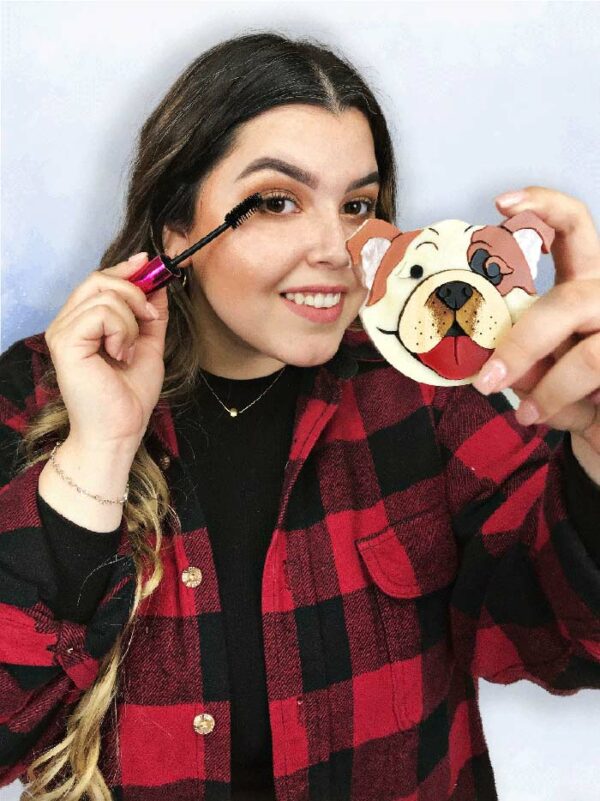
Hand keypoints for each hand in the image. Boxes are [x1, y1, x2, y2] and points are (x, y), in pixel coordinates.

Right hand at [44, 252, 168, 450]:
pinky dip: (122, 331)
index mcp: (82, 323)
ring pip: (105, 295)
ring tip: (129, 351)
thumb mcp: (149, 346)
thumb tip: (159, 284)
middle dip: (134, 291)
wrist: (120, 431)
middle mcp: (66, 323)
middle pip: (99, 279)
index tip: (148, 262)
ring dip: (131, 321)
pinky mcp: (65, 342)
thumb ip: (151, 316)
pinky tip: (120, 355)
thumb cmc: (129, 397)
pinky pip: (102, 313)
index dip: (124, 268)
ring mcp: (62, 331)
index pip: (98, 281)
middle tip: (148, 319)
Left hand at [472, 187, 599, 455]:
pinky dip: (567, 409)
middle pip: (569, 301)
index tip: (500, 204)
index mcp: (584, 283)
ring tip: (523, 413)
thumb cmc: (568, 394)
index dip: (544, 206)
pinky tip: (561, 418)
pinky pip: (595, 387)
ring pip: (589, 356)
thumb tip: (488, 358)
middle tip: (486, 381)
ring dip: (549, 390)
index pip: (574, 228)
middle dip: (523, 344)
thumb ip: (518, 357)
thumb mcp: (534, 371)